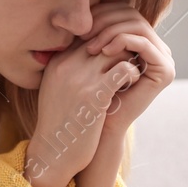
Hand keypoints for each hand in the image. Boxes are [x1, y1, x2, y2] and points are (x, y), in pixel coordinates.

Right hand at [25, 17, 140, 186]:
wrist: (54, 152)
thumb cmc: (61, 122)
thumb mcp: (58, 88)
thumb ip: (72, 67)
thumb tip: (96, 50)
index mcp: (58, 61)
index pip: (89, 33)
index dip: (109, 40)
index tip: (119, 53)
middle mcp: (67, 65)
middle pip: (104, 37)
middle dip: (122, 46)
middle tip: (132, 59)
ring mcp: (80, 79)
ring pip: (117, 49)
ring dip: (130, 58)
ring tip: (132, 71)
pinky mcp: (95, 96)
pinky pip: (124, 69)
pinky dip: (133, 73)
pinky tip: (132, 83)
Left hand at [79, 0, 175, 140]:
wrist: (97, 124)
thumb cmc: (91, 88)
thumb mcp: (93, 48)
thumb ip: (101, 21)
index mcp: (143, 40)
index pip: (125, 11)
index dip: (102, 12)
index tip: (80, 26)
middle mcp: (158, 47)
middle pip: (133, 15)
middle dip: (105, 21)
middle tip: (83, 35)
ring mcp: (165, 59)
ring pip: (138, 26)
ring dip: (110, 31)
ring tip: (90, 46)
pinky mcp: (166, 70)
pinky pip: (144, 43)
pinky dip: (122, 41)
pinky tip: (103, 51)